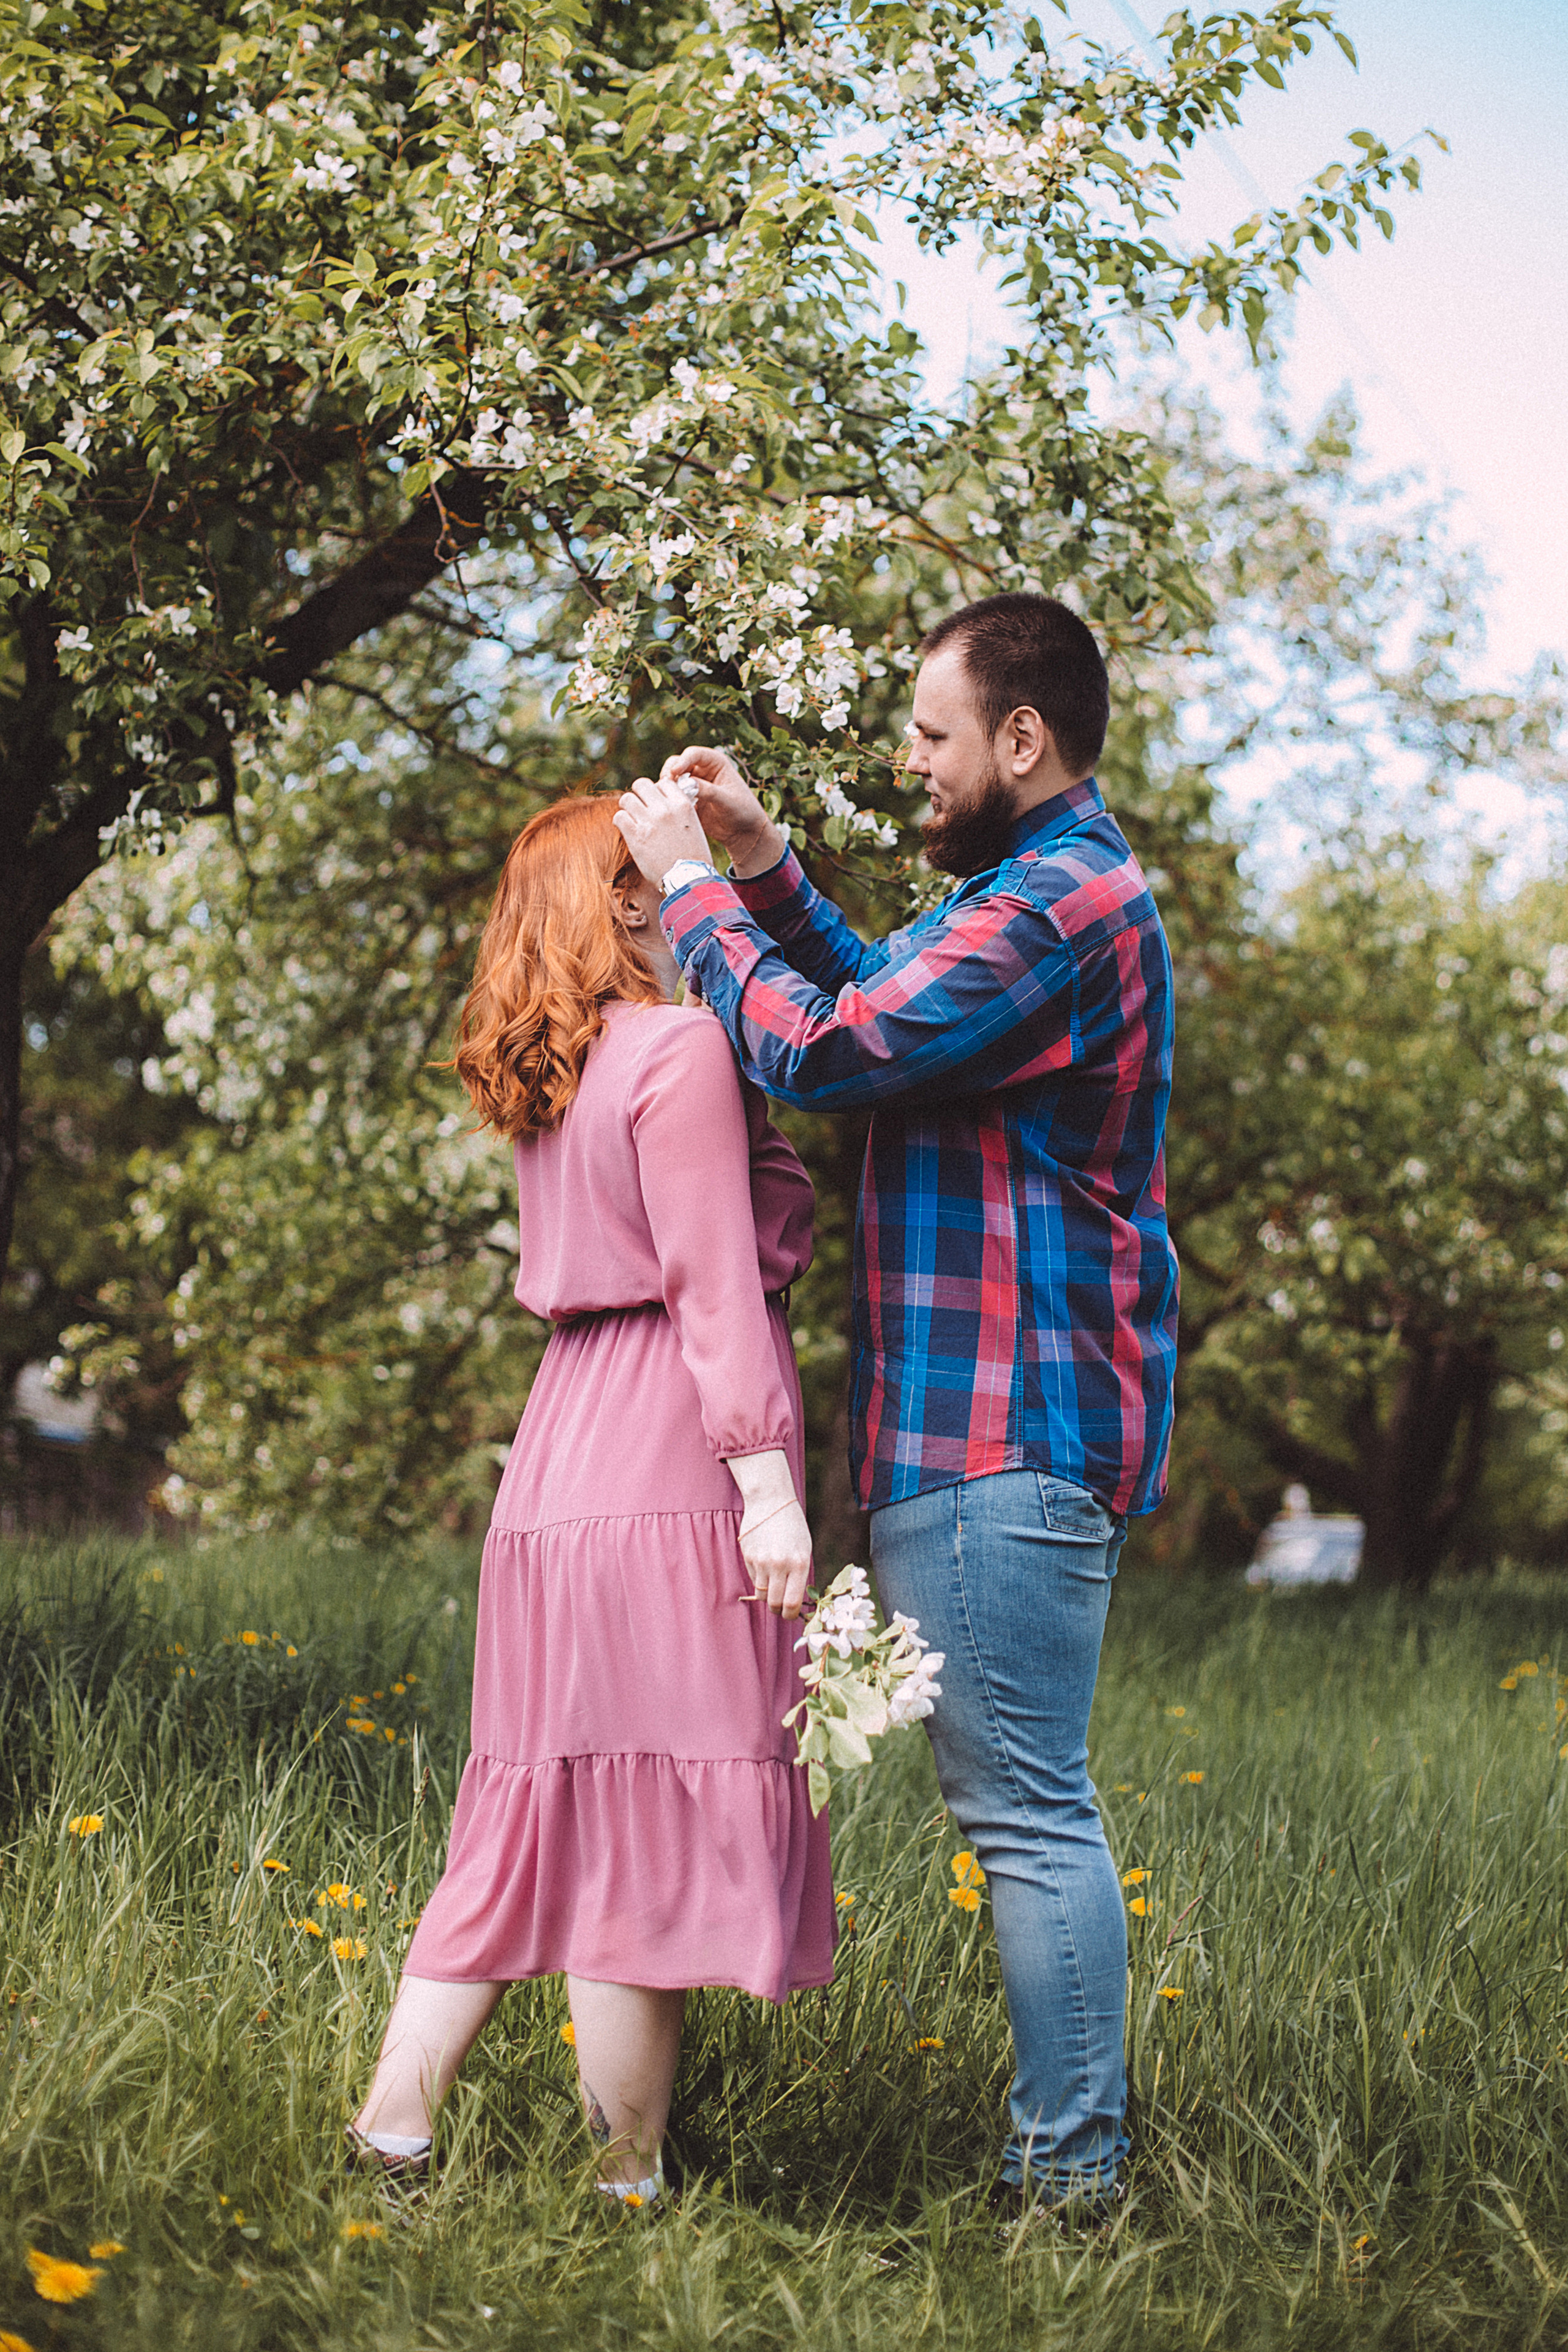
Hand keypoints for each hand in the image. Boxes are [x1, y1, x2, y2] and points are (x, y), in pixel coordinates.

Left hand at [613, 775, 711, 888]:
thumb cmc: (693, 857)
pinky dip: (620, 821)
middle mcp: (665, 809)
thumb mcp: (693, 826)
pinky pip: (619, 817)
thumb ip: (679, 810)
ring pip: (627, 798)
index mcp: (682, 805)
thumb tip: (663, 802)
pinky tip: (626, 829)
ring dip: (627, 807)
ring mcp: (649, 821)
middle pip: (641, 784)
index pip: (663, 782)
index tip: (656, 803)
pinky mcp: (635, 836)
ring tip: (631, 818)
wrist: (689, 880)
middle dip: (639, 794)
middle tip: (640, 807)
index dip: (657, 791)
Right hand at [660, 746, 783, 879]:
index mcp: (715, 762)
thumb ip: (709, 791)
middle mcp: (702, 770)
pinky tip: (667, 809)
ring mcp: (693, 785)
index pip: (694, 754)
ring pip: (672, 779)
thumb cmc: (742, 811)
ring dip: (666, 787)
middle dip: (669, 773)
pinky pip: (672, 796)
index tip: (675, 772)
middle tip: (665, 785)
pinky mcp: (687, 800)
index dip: (682, 761)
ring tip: (666, 799)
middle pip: (678, 763)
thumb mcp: (727, 800)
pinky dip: (668, 800)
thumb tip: (688, 784)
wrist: (743, 832)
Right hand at [738, 1496, 812, 1619]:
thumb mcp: (804, 1550)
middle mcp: (780, 1564)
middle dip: (778, 1609)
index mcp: (799, 1563)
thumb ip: (800, 1575)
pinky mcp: (748, 1557)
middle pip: (774, 1603)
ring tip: (774, 1586)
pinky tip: (765, 1566)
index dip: (790, 1615)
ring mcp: (762, 1561)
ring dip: (767, 1596)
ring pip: (761, 1594)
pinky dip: (759, 1579)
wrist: (770, 1502)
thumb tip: (794, 1602)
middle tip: (781, 1607)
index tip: (790, 1615)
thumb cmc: (793, 1527)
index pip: (792, 1603)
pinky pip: (753, 1579)